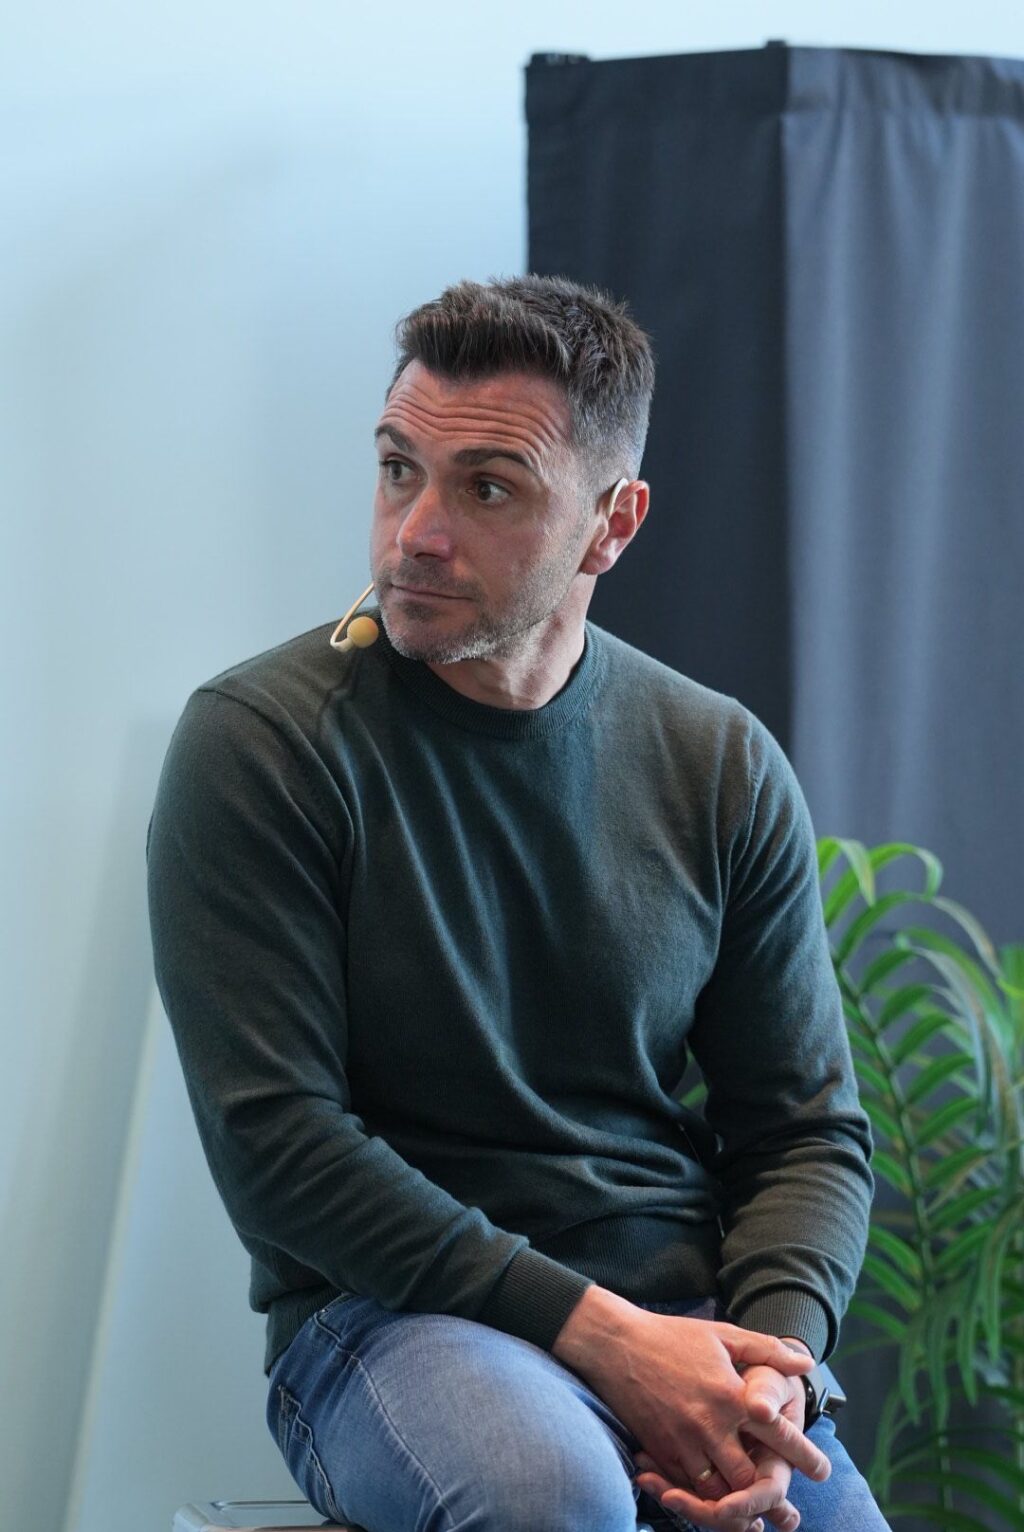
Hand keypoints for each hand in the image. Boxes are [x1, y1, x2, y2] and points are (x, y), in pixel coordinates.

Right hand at [552, 1291, 827, 1504]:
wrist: (616, 1344)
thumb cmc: (673, 1337)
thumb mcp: (723, 1335)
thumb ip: (766, 1350)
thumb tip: (806, 1359)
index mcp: (731, 1396)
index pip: (778, 1436)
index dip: (804, 1456)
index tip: (823, 1471)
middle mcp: (710, 1425)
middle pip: (749, 1478)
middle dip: (771, 1497)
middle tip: (790, 1512)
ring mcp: (682, 1442)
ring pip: (718, 1492)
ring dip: (738, 1506)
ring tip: (756, 1518)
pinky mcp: (660, 1451)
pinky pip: (688, 1487)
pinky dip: (705, 1498)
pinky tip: (718, 1503)